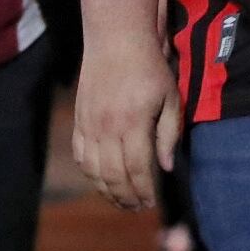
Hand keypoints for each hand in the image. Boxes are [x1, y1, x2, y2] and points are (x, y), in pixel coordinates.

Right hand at [72, 36, 183, 210]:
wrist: (116, 42)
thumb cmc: (150, 69)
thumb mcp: (170, 98)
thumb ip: (168, 134)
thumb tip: (165, 168)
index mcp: (133, 123)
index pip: (137, 169)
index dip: (144, 190)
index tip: (152, 202)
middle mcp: (108, 128)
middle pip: (114, 175)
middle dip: (126, 196)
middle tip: (137, 208)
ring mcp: (90, 126)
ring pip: (94, 170)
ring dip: (107, 190)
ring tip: (121, 201)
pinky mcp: (79, 121)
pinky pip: (81, 156)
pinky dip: (90, 174)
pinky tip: (101, 181)